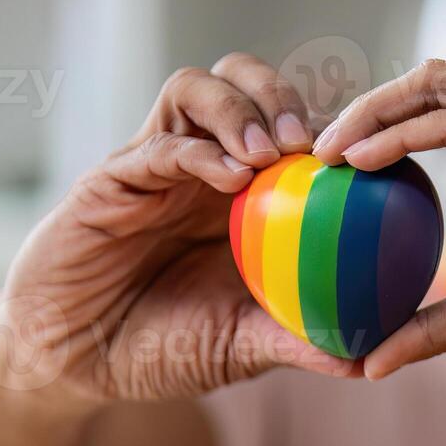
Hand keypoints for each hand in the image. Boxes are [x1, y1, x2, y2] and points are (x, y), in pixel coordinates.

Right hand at [0, 53, 353, 404]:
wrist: (75, 363)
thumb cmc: (162, 349)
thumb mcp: (241, 347)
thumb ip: (297, 341)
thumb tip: (370, 361)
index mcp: (241, 192)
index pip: (290, 126)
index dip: (329, 126)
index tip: (368, 156)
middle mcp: (201, 163)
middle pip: (244, 82)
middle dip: (283, 94)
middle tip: (313, 145)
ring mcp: (154, 163)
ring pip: (195, 88)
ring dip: (240, 108)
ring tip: (273, 153)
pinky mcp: (110, 179)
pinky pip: (155, 146)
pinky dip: (198, 152)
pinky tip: (231, 178)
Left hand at [314, 60, 445, 378]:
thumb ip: (442, 319)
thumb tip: (373, 362)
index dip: (392, 118)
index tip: (341, 159)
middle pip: (438, 79)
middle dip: (370, 103)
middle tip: (317, 147)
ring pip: (438, 84)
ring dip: (373, 111)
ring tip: (325, 150)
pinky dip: (401, 134)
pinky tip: (358, 161)